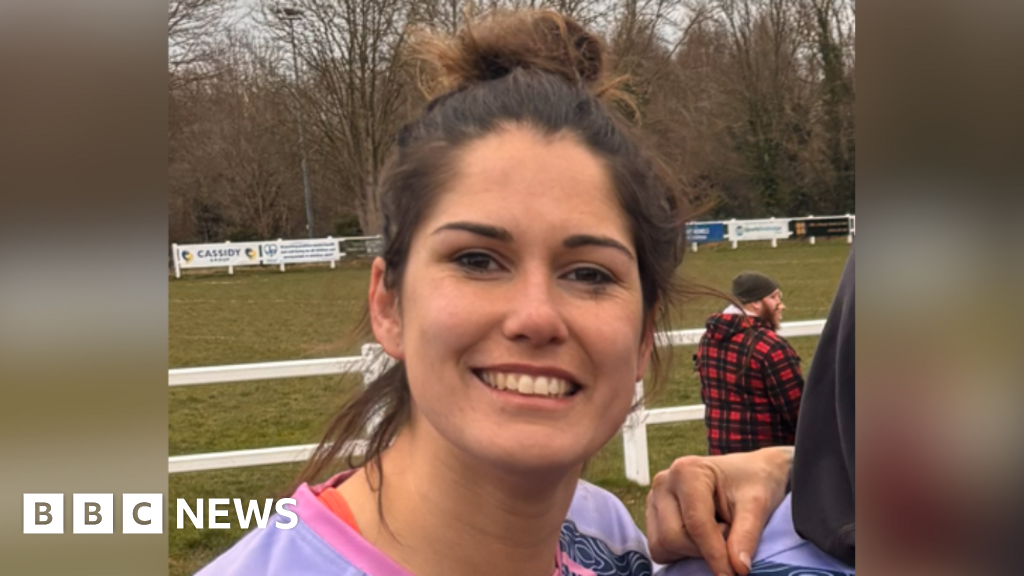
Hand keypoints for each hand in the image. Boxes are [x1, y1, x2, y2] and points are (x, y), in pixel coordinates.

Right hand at [645, 446, 792, 575]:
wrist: (750, 471)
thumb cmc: (755, 482)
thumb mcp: (757, 505)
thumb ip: (746, 536)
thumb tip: (738, 569)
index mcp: (687, 472)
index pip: (695, 524)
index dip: (714, 555)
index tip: (732, 575)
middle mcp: (663, 483)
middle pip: (672, 537)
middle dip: (703, 550)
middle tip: (729, 535)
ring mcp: (654, 498)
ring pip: (662, 546)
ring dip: (691, 552)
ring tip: (716, 533)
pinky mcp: (653, 513)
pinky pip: (660, 547)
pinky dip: (682, 552)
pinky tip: (701, 537)